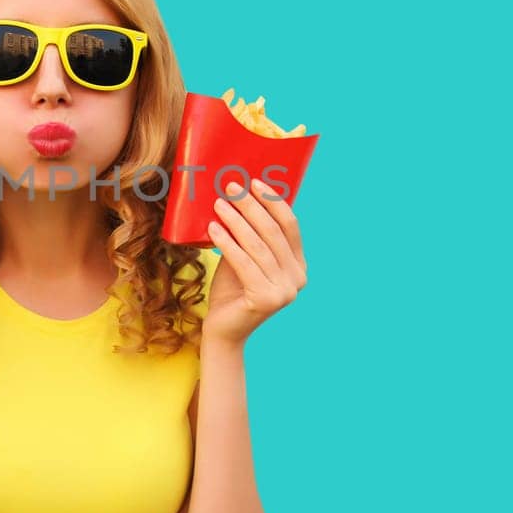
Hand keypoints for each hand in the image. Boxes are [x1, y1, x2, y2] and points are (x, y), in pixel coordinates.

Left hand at [204, 178, 308, 344]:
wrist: (223, 330)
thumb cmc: (232, 290)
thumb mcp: (245, 257)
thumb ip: (249, 235)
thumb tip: (240, 195)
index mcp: (298, 266)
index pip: (290, 226)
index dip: (273, 202)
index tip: (254, 182)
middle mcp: (298, 278)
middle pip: (273, 232)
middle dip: (251, 206)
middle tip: (231, 188)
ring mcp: (285, 291)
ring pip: (258, 246)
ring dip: (236, 221)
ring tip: (219, 204)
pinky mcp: (267, 299)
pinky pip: (244, 263)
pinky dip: (228, 243)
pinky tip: (213, 229)